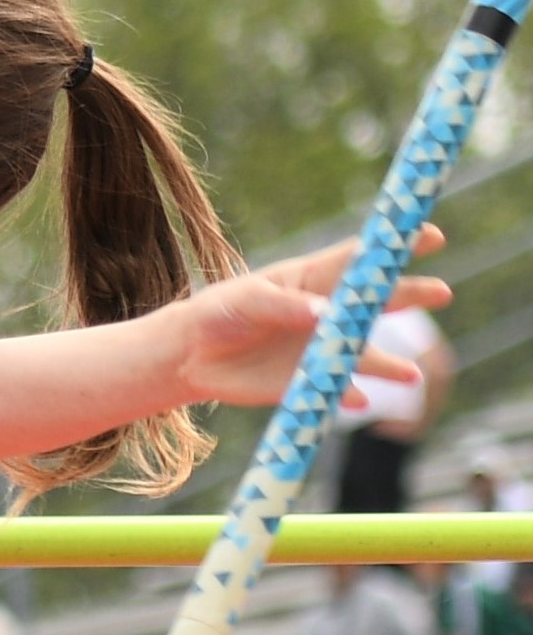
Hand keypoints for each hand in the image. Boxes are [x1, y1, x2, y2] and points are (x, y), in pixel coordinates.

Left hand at [168, 232, 448, 408]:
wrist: (192, 356)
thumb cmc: (219, 313)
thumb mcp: (245, 300)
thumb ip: (284, 305)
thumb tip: (326, 314)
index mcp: (313, 281)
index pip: (360, 260)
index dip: (394, 247)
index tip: (429, 234)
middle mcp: (328, 314)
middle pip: (376, 303)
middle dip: (410, 296)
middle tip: (442, 291)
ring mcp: (322, 349)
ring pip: (364, 355)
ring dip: (388, 365)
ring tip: (410, 375)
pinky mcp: (309, 383)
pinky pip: (336, 391)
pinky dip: (347, 396)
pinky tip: (356, 400)